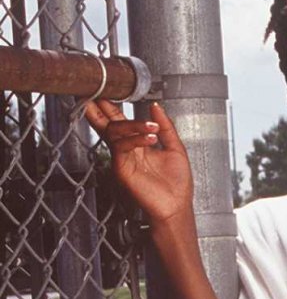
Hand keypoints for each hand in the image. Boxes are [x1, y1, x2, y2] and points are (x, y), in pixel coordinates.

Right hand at [84, 100, 192, 223]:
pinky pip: (122, 147)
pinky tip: (150, 137)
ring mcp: (123, 159)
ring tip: (151, 127)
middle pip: (108, 125)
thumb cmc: (176, 183)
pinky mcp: (122, 169)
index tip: (107, 92)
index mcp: (138, 144)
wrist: (177, 205)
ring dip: (132, 124)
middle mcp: (127, 150)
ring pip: (115, 132)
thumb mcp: (175, 147)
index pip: (121, 122)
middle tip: (97, 95)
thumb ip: (166, 126)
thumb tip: (156, 106)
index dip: (112, 108)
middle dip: (101, 110)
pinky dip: (135, 139)